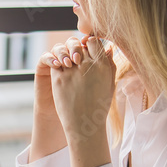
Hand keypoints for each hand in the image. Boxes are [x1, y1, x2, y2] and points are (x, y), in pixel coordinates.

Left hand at [49, 37, 115, 166]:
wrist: (84, 124)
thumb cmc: (99, 105)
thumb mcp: (110, 84)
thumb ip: (110, 64)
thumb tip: (109, 47)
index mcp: (102, 66)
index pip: (94, 41)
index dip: (90, 44)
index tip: (88, 51)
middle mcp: (87, 65)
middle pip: (79, 45)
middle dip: (78, 49)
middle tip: (77, 58)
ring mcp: (72, 71)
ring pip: (66, 51)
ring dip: (66, 55)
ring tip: (70, 65)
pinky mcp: (59, 78)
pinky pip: (55, 62)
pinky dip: (57, 64)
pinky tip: (62, 72)